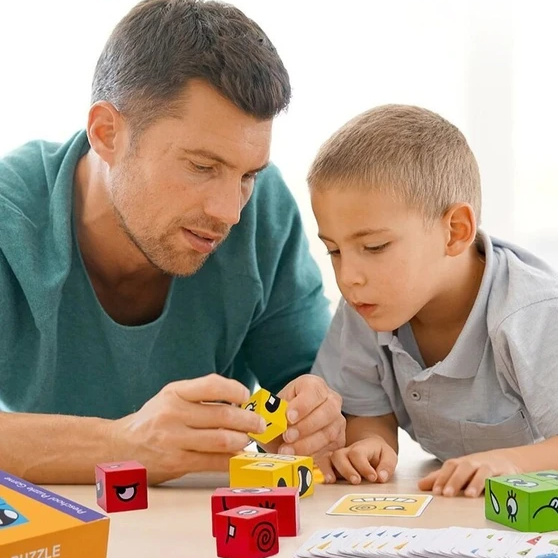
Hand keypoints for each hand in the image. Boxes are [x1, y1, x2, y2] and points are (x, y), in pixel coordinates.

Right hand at [109, 374, 266, 484]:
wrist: (120, 447)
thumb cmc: (153, 420)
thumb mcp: (170, 397)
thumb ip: (200, 396)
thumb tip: (240, 402)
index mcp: (175, 392)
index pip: (212, 385)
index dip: (236, 390)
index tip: (246, 397)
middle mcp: (173, 413)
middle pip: (223, 416)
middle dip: (248, 421)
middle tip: (259, 424)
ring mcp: (174, 439)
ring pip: (222, 440)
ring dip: (242, 441)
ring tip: (248, 440)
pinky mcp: (176, 462)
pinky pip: (213, 462)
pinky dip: (231, 460)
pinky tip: (237, 457)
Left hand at [263, 375, 344, 457]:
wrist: (290, 425)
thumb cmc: (283, 412)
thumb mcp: (275, 406)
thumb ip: (272, 412)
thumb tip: (267, 420)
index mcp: (314, 386)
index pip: (314, 391)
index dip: (302, 405)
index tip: (288, 417)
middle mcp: (331, 401)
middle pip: (327, 412)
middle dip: (305, 427)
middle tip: (287, 437)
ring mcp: (337, 421)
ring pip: (329, 433)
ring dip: (306, 445)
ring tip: (287, 452)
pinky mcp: (339, 441)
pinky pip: (330, 450)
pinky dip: (314, 457)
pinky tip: (300, 460)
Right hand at [315, 435, 397, 484]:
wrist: (370, 448)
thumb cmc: (378, 454)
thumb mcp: (389, 456)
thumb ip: (387, 465)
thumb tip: (381, 477)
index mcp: (361, 447)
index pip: (358, 454)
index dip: (364, 466)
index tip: (373, 477)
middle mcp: (346, 451)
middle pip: (339, 455)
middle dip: (346, 469)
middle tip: (356, 481)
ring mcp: (337, 458)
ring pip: (326, 459)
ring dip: (327, 469)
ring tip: (331, 481)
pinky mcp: (330, 466)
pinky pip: (320, 465)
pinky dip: (319, 471)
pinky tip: (323, 481)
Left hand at [418, 448, 522, 496]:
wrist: (507, 459)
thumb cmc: (476, 468)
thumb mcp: (458, 471)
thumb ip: (440, 478)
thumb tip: (420, 485)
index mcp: (462, 463)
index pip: (450, 466)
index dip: (442, 477)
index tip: (435, 491)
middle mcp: (475, 463)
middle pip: (464, 468)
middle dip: (454, 480)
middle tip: (447, 494)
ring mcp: (491, 468)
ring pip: (483, 472)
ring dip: (475, 482)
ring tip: (468, 495)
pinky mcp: (507, 475)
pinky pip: (503, 479)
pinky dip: (498, 485)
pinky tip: (494, 493)